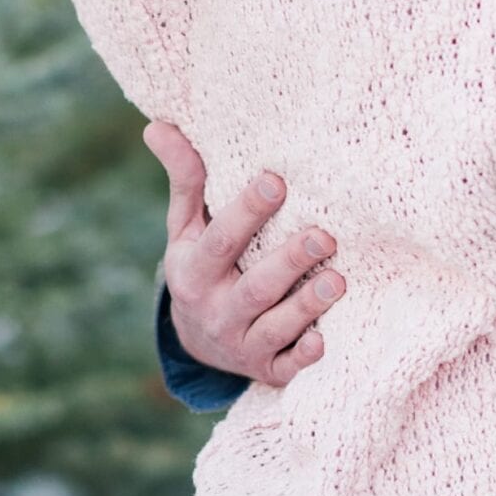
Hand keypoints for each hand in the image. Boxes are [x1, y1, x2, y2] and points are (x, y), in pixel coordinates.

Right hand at [143, 121, 342, 387]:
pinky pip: (286, 368)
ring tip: (338, 280)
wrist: (199, 343)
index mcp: (195, 272)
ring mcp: (243, 344)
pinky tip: (325, 340)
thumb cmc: (203, 266)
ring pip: (275, 327)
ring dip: (306, 306)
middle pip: (255, 288)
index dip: (246, 212)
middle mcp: (217, 310)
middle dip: (288, 261)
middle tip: (324, 235)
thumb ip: (185, 180)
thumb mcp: (186, 228)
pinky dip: (304, 357)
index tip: (276, 180)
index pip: (221, 240)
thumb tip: (157, 126)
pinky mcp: (268, 369)